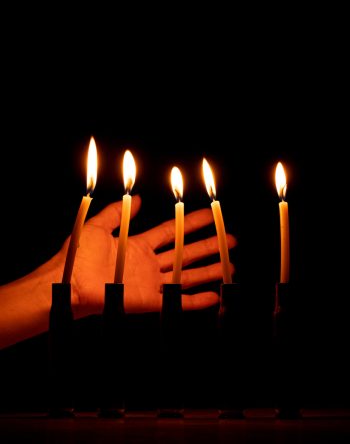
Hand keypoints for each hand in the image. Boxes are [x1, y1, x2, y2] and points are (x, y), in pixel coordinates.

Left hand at [63, 195, 235, 316]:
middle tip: (229, 240)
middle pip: (185, 253)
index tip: (209, 214)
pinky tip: (215, 296)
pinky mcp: (149, 301)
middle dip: (208, 246)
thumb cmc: (78, 256)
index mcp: (138, 246)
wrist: (69, 283)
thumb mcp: (98, 226)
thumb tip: (138, 198)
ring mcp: (151, 283)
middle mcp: (148, 264)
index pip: (171, 232)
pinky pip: (177, 301)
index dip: (190, 223)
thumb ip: (118, 212)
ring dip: (209, 272)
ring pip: (186, 276)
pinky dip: (197, 300)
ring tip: (230, 267)